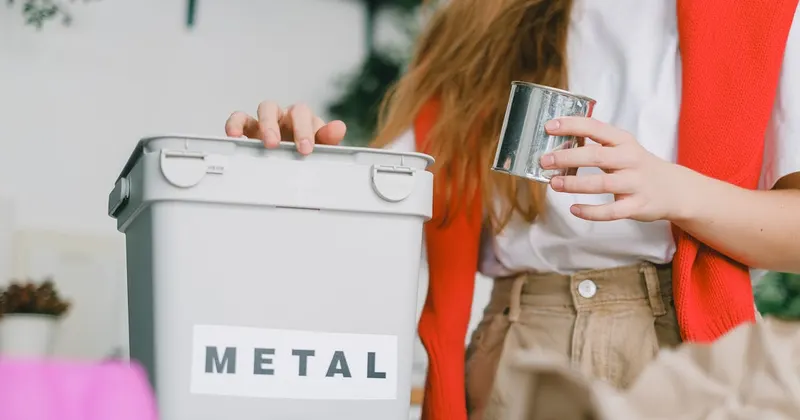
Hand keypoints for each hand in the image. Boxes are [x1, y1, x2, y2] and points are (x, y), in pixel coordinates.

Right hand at [224, 101, 346, 154]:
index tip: (306, 149)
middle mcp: (288, 117)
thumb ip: (327, 140)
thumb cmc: (301, 155)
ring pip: (267, 108)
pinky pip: (240, 118)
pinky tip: (234, 135)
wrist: (284, 167)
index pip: (307, 117)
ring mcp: (268, 121)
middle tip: (295, 149)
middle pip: (292, 110)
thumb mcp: (317, 151)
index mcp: (306, 122)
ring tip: (269, 143)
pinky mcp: (248, 128)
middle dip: (293, 128)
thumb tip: (339, 128)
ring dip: (268, 124)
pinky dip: (235, 123)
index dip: (306, 130)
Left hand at [539, 116, 696, 221]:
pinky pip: (611, 211)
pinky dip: (591, 211)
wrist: (675, 189)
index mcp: (623, 141)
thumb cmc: (638, 166)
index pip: (595, 128)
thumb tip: (559, 145)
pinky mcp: (636, 206)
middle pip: (596, 156)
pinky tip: (574, 209)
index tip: (549, 126)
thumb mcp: (623, 148)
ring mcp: (634, 184)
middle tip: (545, 161)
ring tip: (554, 184)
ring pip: (601, 184)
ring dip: (574, 184)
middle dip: (567, 158)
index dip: (572, 125)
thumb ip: (597, 145)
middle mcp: (630, 159)